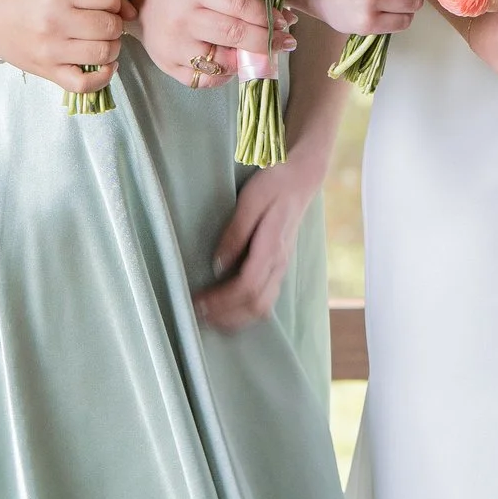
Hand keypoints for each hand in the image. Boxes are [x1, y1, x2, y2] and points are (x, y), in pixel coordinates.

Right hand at [0, 0, 131, 94]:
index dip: (119, 1)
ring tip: (104, 42)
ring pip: (103, 53)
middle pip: (109, 27)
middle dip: (116, 25)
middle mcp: (55, 21)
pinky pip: (85, 83)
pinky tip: (105, 66)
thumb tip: (131, 10)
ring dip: (113, 48)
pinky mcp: (48, 72)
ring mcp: (51, 50)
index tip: (115, 6)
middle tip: (108, 24)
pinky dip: (103, 77)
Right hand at [130, 0, 293, 87]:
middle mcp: (183, 20)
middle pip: (234, 35)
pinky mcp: (166, 65)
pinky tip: (233, 64)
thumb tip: (285, 15)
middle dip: (267, 41)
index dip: (266, 15)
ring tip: (260, 54)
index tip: (285, 21)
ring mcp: (173, 46)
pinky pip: (204, 80)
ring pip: (222, 63)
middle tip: (286, 42)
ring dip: (248, 61)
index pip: (238, 4)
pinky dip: (224, 75)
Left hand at [195, 158, 322, 331]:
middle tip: (197, 314)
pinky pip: (266, 301)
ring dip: (235, 319)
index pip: (247, 286)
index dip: (222, 300)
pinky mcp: (279, 268)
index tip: (197, 302)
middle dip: (225, 316)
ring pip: (263, 307)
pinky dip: (245, 312)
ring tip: (209, 317)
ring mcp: (282, 267)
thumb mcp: (251, 199)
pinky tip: (228, 310)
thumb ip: (235, 232)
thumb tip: (217, 264)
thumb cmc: (273, 184)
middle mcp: (280, 263)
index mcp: (272, 247)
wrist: (301, 180)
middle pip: (256, 305)